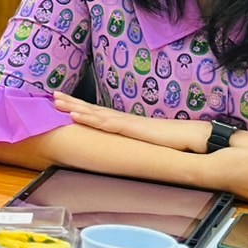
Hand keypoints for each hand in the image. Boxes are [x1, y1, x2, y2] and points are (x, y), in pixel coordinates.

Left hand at [53, 92, 204, 151]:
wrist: (194, 138)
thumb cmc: (175, 143)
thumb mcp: (148, 145)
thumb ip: (135, 145)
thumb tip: (125, 151)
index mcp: (126, 123)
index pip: (99, 113)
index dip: (82, 107)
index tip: (65, 102)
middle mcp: (124, 119)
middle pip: (93, 109)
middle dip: (72, 102)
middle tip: (52, 96)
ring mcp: (127, 122)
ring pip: (95, 113)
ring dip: (75, 107)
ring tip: (56, 102)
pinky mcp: (132, 129)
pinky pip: (107, 123)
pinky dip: (90, 118)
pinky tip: (76, 115)